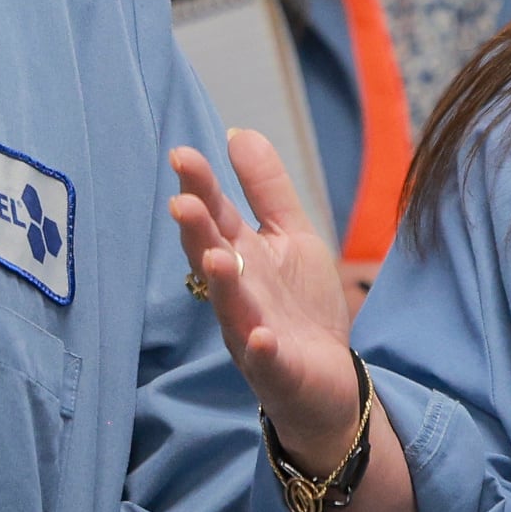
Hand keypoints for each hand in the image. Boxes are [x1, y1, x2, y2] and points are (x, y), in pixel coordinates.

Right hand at [171, 129, 365, 471]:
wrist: (328, 380)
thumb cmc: (300, 305)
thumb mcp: (292, 235)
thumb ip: (266, 188)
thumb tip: (237, 132)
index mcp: (241, 256)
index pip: (214, 216)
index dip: (199, 188)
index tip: (182, 154)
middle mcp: (237, 293)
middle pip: (210, 258)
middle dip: (197, 233)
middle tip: (183, 203)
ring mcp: (251, 333)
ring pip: (230, 307)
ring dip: (223, 284)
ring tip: (218, 258)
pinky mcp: (277, 370)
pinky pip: (265, 361)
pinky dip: (261, 349)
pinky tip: (261, 337)